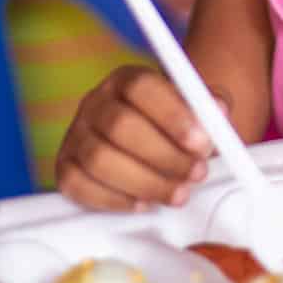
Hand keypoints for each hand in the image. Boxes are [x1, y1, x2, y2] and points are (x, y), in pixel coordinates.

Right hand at [53, 66, 219, 210]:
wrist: (149, 141)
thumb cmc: (175, 126)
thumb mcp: (197, 110)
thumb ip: (209, 106)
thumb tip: (217, 109)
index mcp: (126, 79)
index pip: (141, 87)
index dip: (172, 115)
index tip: (201, 143)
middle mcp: (95, 102)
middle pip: (120, 126)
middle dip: (164, 156)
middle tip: (196, 174)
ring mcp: (75, 134)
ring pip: (100, 160)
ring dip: (145, 182)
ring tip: (179, 193)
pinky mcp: (64, 167)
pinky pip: (78, 186)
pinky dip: (114, 200)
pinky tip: (144, 203)